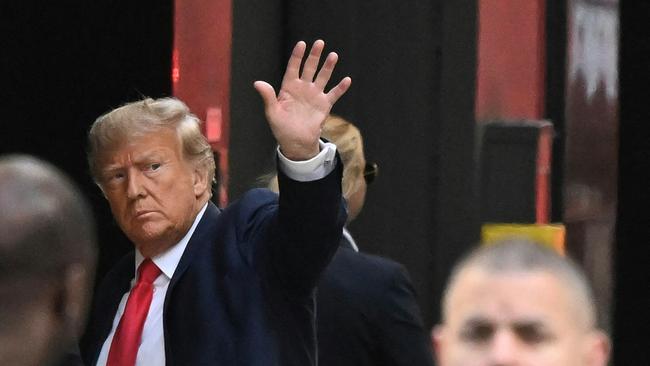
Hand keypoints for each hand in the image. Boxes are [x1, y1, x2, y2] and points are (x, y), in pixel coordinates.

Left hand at [254, 40, 350, 160]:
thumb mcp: (272, 112)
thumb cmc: (281, 128)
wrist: (296, 142)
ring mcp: (314, 95)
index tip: (301, 44)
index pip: (293, 67)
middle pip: (309, 68)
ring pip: (322, 77)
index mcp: (289, 88)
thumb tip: (257, 83)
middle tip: (319, 42)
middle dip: (314, 56)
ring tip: (333, 55)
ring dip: (328, 67)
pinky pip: (334, 94)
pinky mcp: (324, 105)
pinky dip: (340, 88)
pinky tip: (347, 80)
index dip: (297, 56)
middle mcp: (303, 88)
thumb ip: (268, 96)